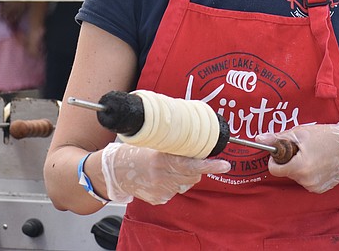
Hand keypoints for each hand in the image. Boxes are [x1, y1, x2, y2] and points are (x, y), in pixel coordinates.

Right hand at [100, 142, 230, 204]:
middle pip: (192, 176)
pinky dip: (172, 184)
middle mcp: (161, 178)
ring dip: (183, 176)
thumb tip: (194, 138)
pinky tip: (160, 177)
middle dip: (196, 168)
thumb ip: (171, 144)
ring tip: (166, 167)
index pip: (190, 165)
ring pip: (185, 184)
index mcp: (160, 160)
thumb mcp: (151, 143)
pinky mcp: (158, 199)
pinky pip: (175, 191)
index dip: (209, 165)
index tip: (225, 164)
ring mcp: (160, 191)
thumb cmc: (133, 153)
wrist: (114, 172)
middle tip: (186, 158)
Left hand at [256, 120, 338, 192]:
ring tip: (313, 155)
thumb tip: (259, 139)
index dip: (275, 160)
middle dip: (289, 161)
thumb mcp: (300, 134)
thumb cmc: (326, 137)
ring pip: (296, 177)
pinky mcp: (321, 189)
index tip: (282, 152)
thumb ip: (278, 138)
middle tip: (302, 150)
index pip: (274, 170)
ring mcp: (315, 187)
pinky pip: (307, 181)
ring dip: (299, 167)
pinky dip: (309, 173)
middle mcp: (306, 181)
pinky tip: (319, 163)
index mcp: (299, 167)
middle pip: (286, 172)